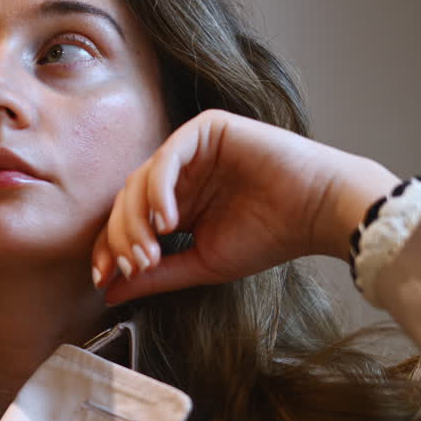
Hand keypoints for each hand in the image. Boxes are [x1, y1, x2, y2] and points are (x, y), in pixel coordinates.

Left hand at [92, 109, 398, 304]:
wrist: (318, 213)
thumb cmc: (269, 237)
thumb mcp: (202, 263)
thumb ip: (157, 273)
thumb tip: (110, 291)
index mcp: (177, 201)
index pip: (128, 220)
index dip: (110, 248)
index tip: (103, 279)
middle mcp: (179, 173)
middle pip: (127, 200)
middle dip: (121, 237)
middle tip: (133, 266)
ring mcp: (191, 149)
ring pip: (141, 179)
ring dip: (137, 219)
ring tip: (149, 251)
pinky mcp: (207, 129)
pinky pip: (168, 157)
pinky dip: (160, 191)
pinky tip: (167, 221)